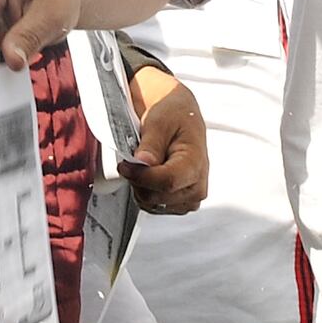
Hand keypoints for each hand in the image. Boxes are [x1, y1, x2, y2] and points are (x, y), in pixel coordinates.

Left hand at [124, 74, 207, 215]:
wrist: (178, 117)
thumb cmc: (174, 115)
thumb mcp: (159, 121)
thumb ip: (151, 144)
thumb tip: (143, 162)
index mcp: (196, 163)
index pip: (167, 182)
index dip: (141, 176)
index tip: (124, 165)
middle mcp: (197, 186)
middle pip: (156, 196)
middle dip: (138, 179)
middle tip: (133, 159)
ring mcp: (188, 198)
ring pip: (151, 204)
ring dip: (139, 186)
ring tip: (142, 164)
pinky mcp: (178, 204)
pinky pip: (152, 206)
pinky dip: (143, 191)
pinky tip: (146, 174)